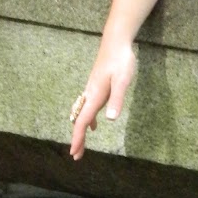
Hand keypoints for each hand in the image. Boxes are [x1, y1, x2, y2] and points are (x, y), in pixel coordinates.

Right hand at [69, 40, 136, 159]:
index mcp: (95, 96)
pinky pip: (87, 107)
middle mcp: (90, 94)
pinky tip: (94, 124)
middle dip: (77, 138)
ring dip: (81, 130)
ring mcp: (92, 90)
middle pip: (79, 121)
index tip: (75, 153)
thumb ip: (117, 99)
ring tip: (82, 145)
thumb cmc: (121, 60)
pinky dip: (87, 119)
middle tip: (76, 155)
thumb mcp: (123, 81)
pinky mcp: (96, 86)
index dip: (78, 138)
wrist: (116, 42)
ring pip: (82, 114)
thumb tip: (109, 120)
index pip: (82, 121)